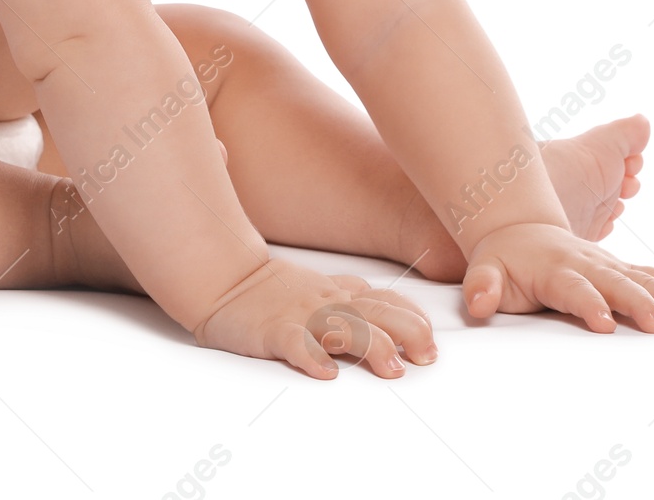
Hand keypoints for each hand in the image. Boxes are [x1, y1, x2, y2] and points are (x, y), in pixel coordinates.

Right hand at [191, 257, 436, 378]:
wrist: (223, 279)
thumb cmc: (273, 290)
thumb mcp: (319, 288)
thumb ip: (351, 298)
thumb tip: (389, 311)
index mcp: (338, 294)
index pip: (386, 300)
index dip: (414, 319)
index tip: (430, 343)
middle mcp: (326, 302)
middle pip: (376, 311)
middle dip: (407, 331)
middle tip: (424, 358)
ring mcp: (300, 315)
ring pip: (344, 325)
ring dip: (372, 346)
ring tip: (391, 369)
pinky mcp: (273, 331)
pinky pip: (295, 343)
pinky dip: (312, 358)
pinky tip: (326, 373)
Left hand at [461, 222, 653, 332]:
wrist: (518, 230)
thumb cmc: (503, 259)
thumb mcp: (485, 270)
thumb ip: (482, 286)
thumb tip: (478, 303)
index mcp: (554, 267)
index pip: (573, 288)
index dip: (588, 303)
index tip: (605, 323)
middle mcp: (585, 263)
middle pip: (615, 283)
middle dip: (638, 303)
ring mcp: (604, 264)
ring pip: (640, 278)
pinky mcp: (617, 268)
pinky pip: (649, 276)